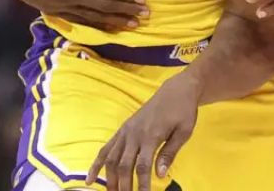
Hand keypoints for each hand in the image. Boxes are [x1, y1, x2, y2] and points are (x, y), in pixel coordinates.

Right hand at [0, 0, 148, 30]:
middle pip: (104, 7)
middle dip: (126, 11)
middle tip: (146, 15)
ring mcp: (62, 7)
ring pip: (94, 18)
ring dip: (115, 21)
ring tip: (133, 25)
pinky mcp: (56, 12)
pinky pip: (81, 21)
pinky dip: (96, 26)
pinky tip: (108, 28)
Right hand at [88, 76, 199, 190]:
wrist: (175, 90)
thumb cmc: (183, 111)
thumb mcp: (184, 131)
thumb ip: (170, 153)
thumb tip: (160, 175)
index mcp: (151, 135)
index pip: (142, 166)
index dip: (141, 185)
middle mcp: (134, 134)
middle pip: (123, 165)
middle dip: (123, 186)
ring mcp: (125, 131)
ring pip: (111, 159)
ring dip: (109, 179)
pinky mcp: (122, 130)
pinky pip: (105, 149)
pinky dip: (96, 164)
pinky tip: (89, 179)